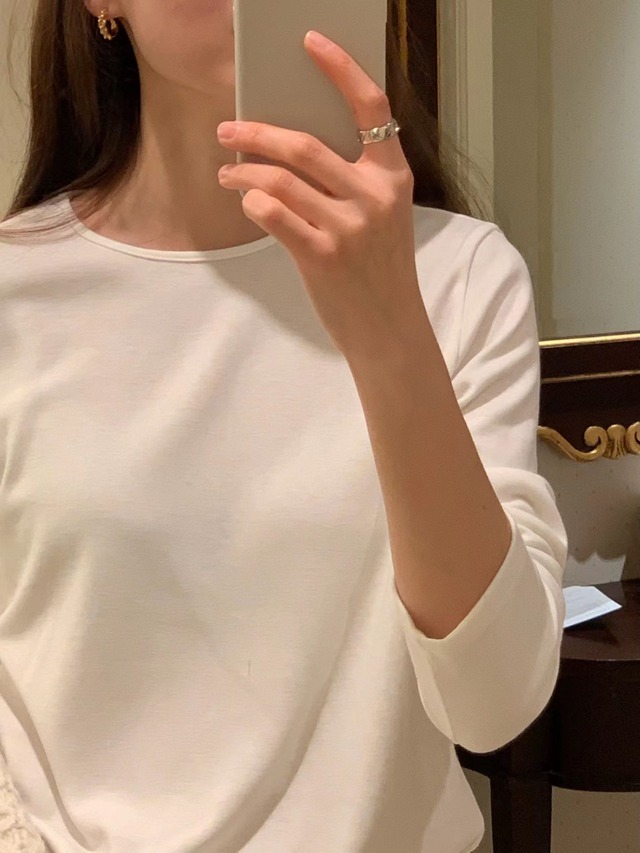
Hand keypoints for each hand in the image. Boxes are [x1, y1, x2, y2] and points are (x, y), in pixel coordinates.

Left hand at [216, 30, 421, 361]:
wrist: (390, 327)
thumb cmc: (381, 270)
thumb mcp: (383, 217)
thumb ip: (352, 181)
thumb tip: (291, 149)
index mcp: (393, 177)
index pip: (371, 106)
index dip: (340, 68)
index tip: (310, 41)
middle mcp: (373, 195)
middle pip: (303, 144)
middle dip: (255, 132)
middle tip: (227, 131)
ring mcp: (348, 226)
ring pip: (278, 179)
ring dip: (243, 172)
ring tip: (228, 173)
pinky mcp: (322, 255)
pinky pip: (272, 214)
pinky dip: (253, 203)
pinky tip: (247, 203)